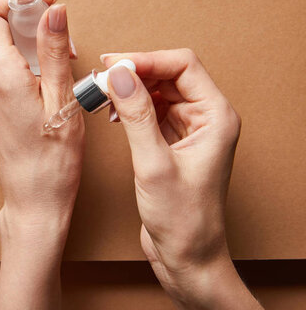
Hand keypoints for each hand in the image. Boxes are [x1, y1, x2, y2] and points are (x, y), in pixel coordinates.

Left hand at [0, 0, 82, 309]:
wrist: (34, 199)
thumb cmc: (51, 159)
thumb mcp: (62, 98)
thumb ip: (55, 49)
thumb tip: (53, 9)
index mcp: (0, 73)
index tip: (45, 3)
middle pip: (0, 27)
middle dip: (34, 22)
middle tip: (65, 39)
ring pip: (7, 46)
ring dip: (35, 44)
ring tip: (64, 64)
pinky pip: (7, 66)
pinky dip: (30, 61)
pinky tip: (53, 80)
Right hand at [103, 49, 261, 308]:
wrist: (187, 256)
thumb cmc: (183, 219)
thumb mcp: (154, 164)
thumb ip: (136, 116)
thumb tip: (119, 75)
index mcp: (215, 117)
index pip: (183, 66)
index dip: (146, 60)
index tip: (113, 65)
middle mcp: (205, 118)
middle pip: (169, 74)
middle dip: (134, 73)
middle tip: (101, 77)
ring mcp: (188, 129)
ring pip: (157, 91)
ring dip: (129, 89)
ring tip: (102, 94)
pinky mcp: (172, 142)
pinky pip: (150, 111)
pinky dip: (130, 107)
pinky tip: (113, 114)